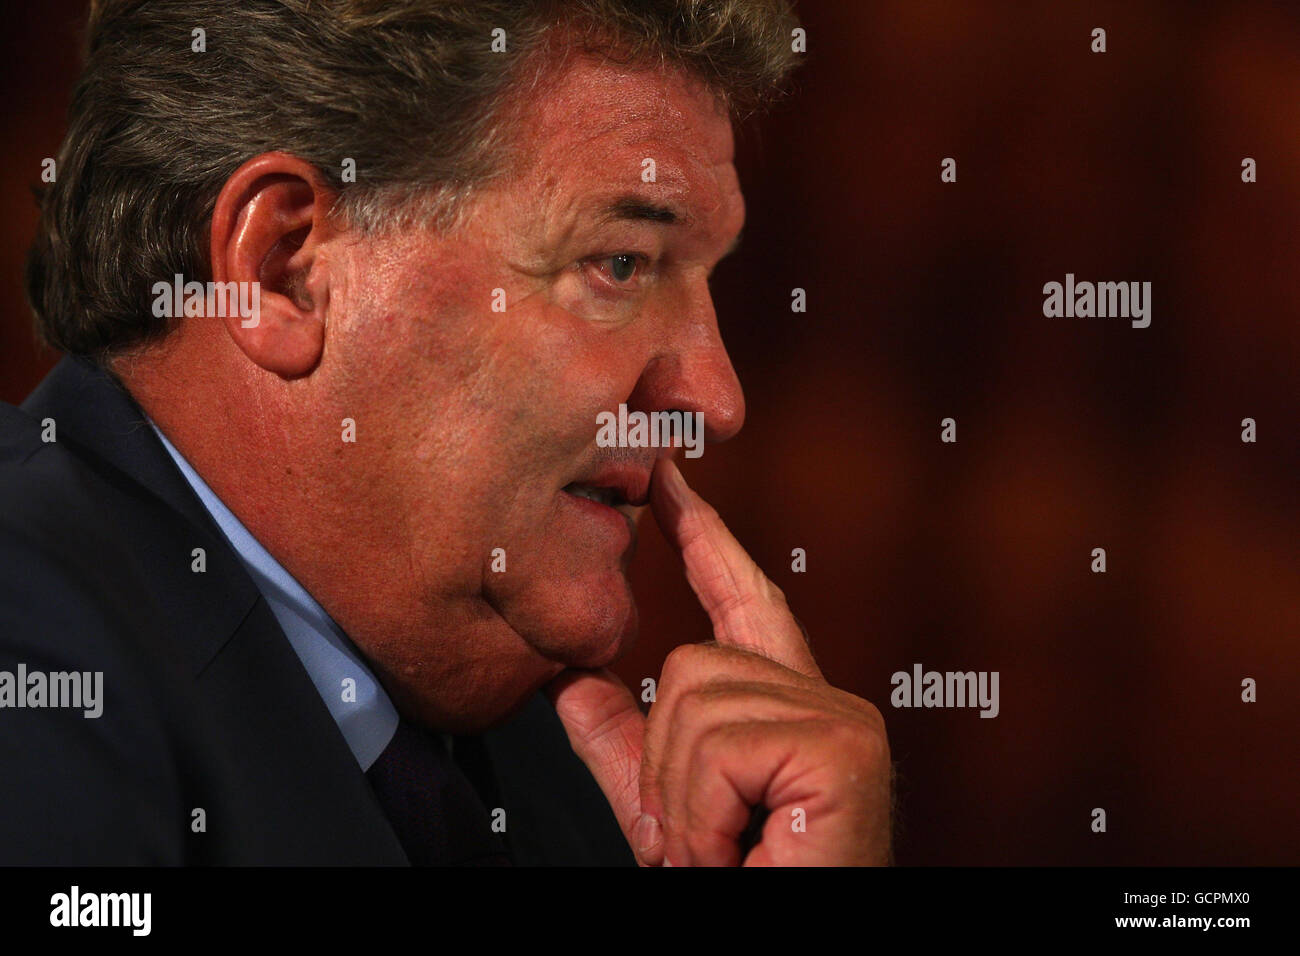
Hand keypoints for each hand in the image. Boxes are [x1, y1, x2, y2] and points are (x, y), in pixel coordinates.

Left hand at [547, 458, 891, 865]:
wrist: (784, 935)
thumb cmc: (737, 879)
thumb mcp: (662, 808)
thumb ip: (621, 742)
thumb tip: (568, 678)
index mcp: (784, 706)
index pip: (741, 598)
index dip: (702, 536)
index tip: (671, 477)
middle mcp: (825, 698)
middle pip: (690, 663)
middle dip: (666, 767)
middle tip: (708, 840)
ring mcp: (841, 718)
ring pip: (696, 697)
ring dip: (683, 799)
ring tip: (725, 849)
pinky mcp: (843, 745)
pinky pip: (720, 738)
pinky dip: (704, 809)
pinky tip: (745, 846)